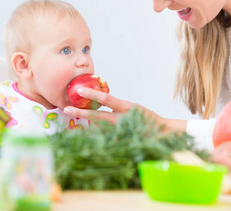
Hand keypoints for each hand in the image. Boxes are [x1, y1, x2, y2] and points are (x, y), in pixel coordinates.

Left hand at [63, 87, 186, 132]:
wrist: (163, 132)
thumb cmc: (146, 118)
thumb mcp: (132, 107)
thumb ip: (117, 106)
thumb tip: (100, 101)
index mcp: (126, 107)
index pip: (106, 98)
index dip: (92, 94)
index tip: (79, 90)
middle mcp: (122, 118)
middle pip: (98, 115)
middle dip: (81, 112)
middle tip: (66, 109)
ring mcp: (121, 131)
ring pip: (99, 127)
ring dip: (85, 124)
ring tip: (73, 120)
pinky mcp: (121, 140)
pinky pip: (104, 137)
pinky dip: (96, 135)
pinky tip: (87, 134)